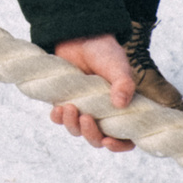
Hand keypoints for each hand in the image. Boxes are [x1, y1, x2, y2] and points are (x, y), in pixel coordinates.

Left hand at [48, 34, 137, 150]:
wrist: (81, 36)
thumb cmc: (105, 52)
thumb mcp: (118, 66)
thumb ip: (124, 83)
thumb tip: (121, 103)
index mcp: (121, 109)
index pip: (125, 137)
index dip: (119, 146)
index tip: (108, 141)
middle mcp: (102, 113)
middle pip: (98, 139)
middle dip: (91, 134)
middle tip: (86, 119)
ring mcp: (83, 108)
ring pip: (77, 131)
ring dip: (73, 125)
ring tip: (69, 107)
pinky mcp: (65, 101)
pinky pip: (60, 119)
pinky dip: (58, 117)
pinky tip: (58, 108)